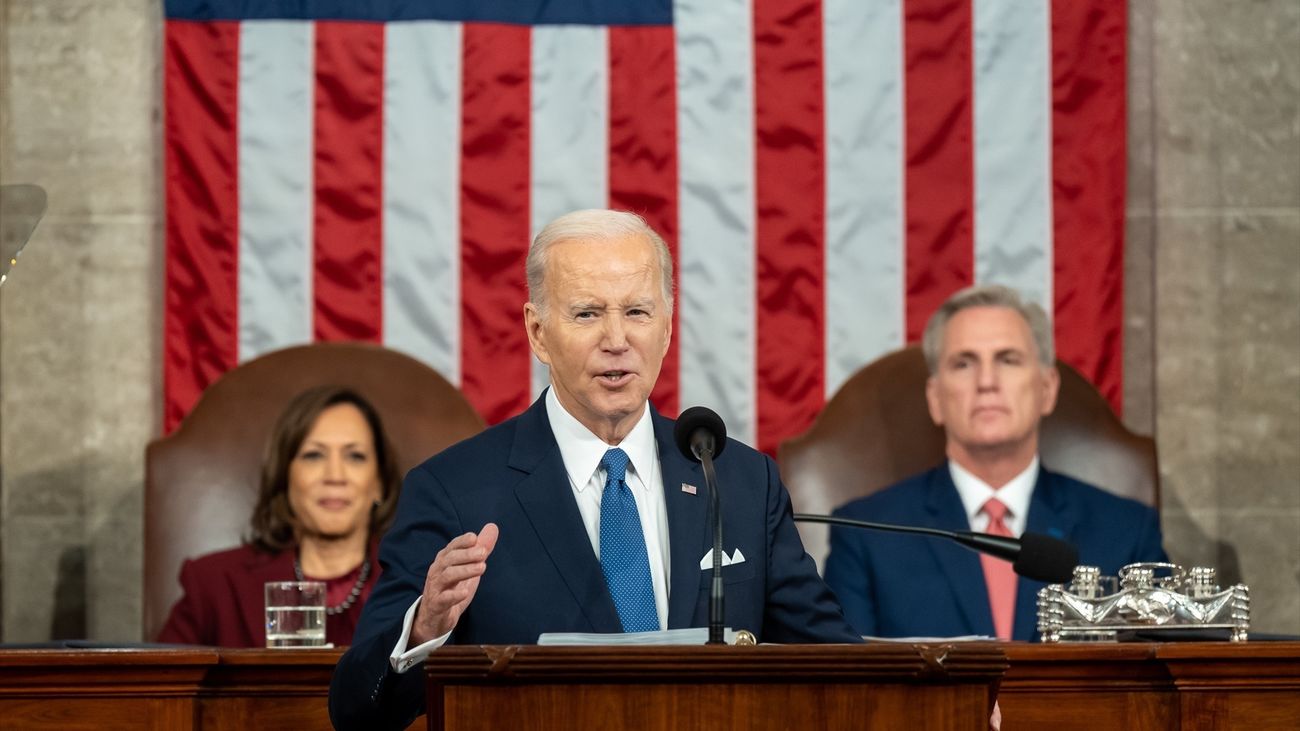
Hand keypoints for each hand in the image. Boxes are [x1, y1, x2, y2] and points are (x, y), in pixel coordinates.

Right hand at [412, 523, 499, 643]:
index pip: (452, 547)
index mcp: (444, 560)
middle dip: (466, 555)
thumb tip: (493, 526)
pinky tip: (465, 592)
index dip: (462, 541)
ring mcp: (435, 588)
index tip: (475, 538)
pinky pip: (443, 599)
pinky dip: (454, 595)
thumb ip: (480, 548)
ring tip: (481, 568)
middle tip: (484, 553)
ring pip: (447, 576)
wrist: (435, 617)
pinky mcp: (437, 605)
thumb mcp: (467, 566)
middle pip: (449, 559)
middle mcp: (437, 571)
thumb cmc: (452, 587)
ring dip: (464, 571)